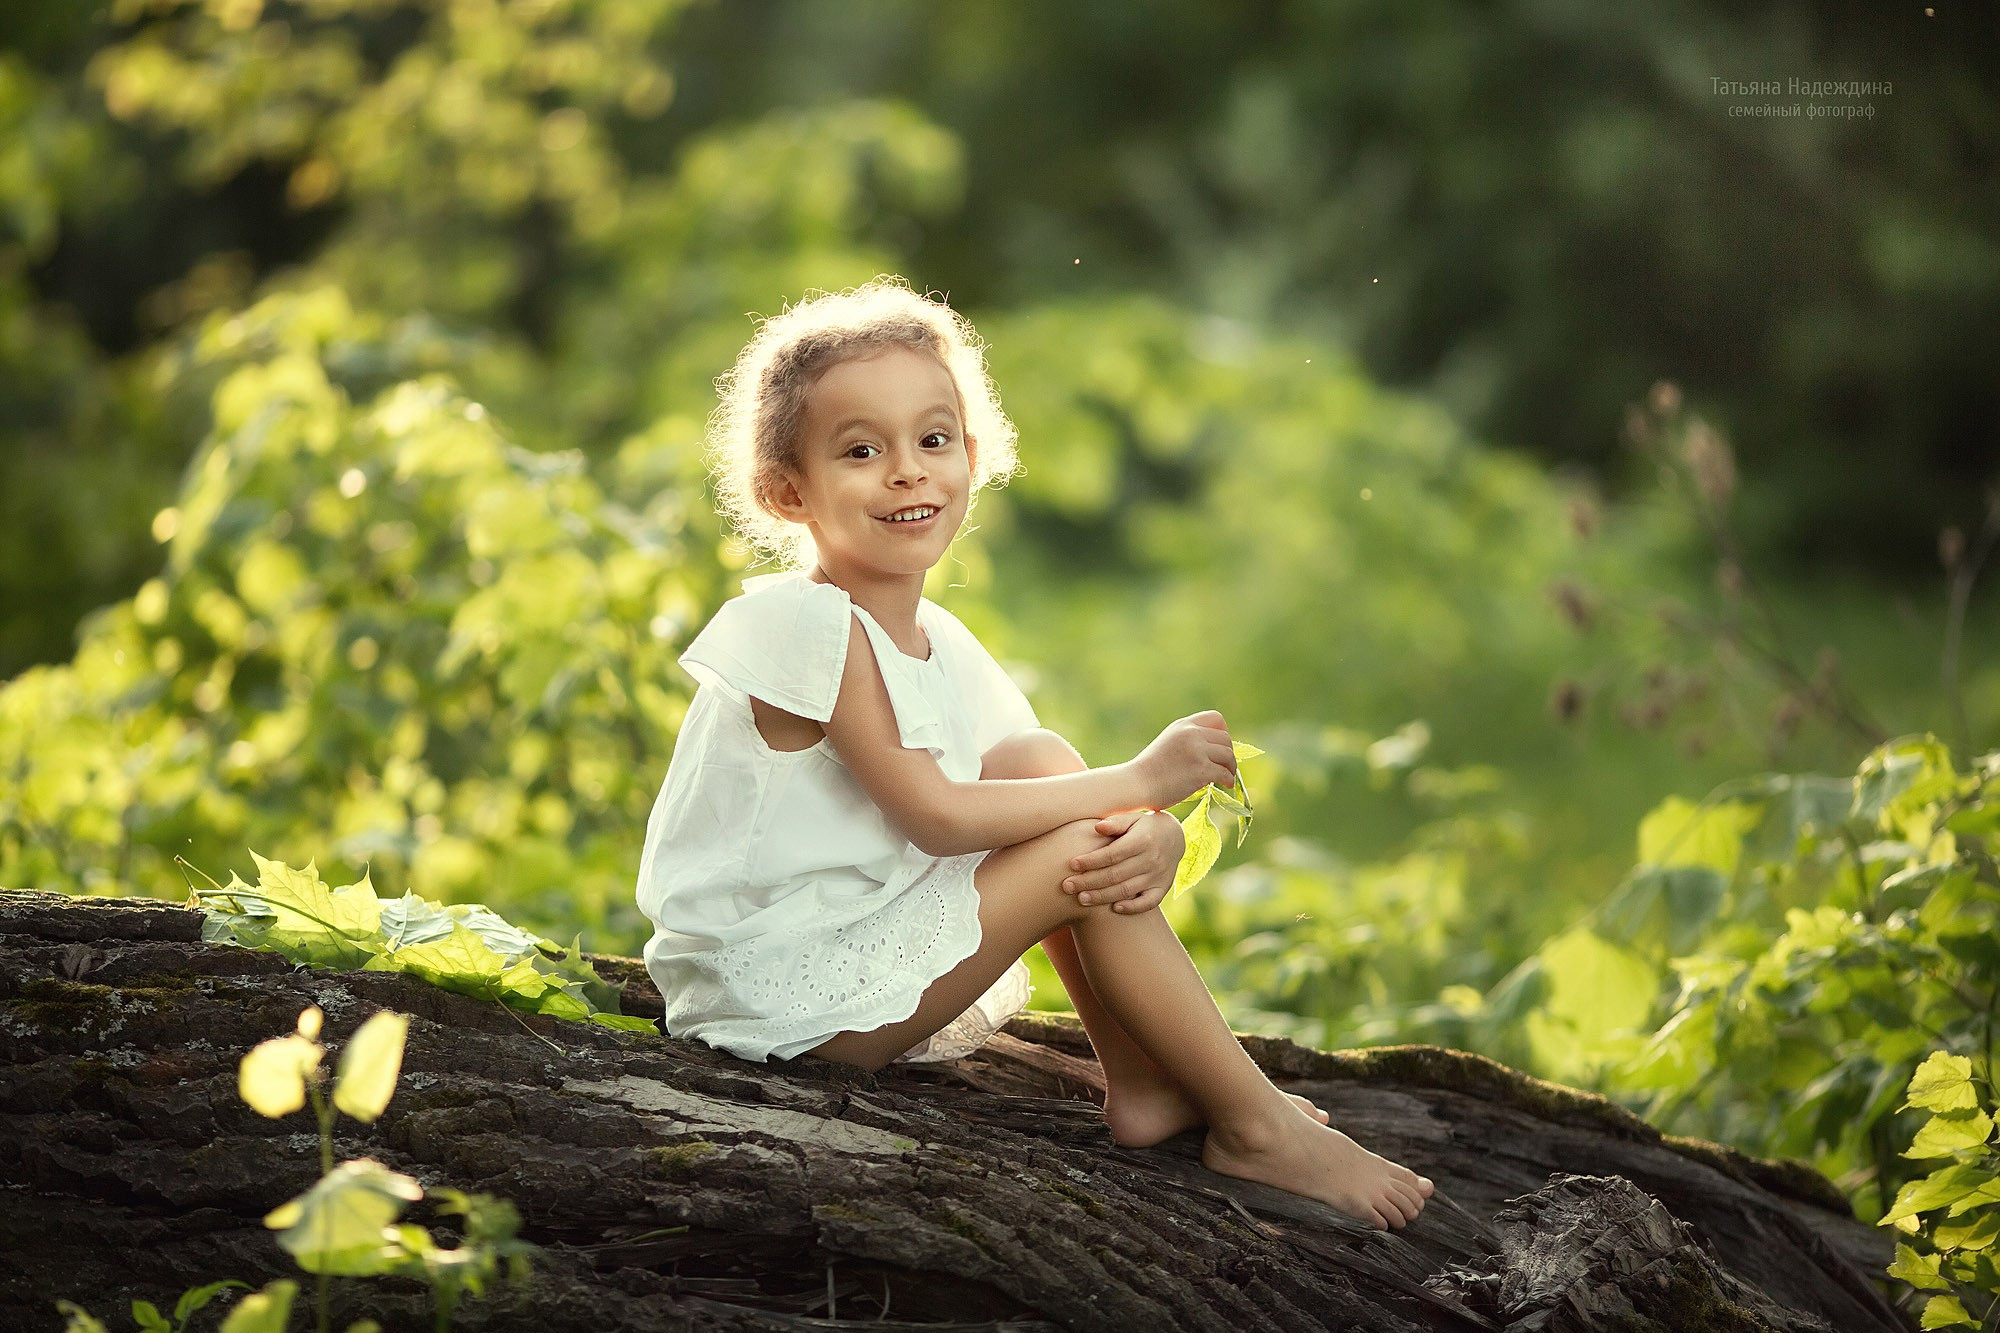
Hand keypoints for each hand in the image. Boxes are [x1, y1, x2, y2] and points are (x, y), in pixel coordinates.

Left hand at [1061, 809, 1186, 914]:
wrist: (1174, 837)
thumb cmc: (1144, 826)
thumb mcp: (1133, 817)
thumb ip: (1115, 822)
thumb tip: (1097, 827)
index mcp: (1143, 841)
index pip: (1112, 854)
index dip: (1091, 861)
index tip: (1072, 864)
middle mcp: (1151, 860)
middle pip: (1116, 875)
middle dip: (1089, 881)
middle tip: (1067, 886)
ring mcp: (1158, 876)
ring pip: (1127, 890)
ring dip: (1103, 897)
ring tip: (1081, 898)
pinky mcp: (1162, 889)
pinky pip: (1148, 903)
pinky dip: (1132, 908)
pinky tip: (1114, 909)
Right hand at [1131, 710, 1236, 809]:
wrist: (1137, 783)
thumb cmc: (1150, 769)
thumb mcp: (1168, 742)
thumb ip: (1188, 739)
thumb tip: (1213, 749)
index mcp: (1183, 725)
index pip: (1216, 718)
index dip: (1223, 733)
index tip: (1219, 748)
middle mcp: (1191, 733)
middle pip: (1226, 739)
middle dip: (1228, 753)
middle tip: (1225, 766)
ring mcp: (1197, 751)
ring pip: (1228, 756)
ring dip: (1231, 768)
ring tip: (1227, 777)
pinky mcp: (1201, 770)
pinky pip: (1225, 773)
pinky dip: (1228, 780)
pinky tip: (1225, 785)